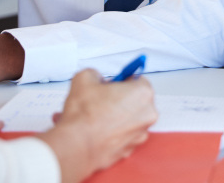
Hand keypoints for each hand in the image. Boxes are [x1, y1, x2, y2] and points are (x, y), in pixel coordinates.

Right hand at [39, 69, 156, 182]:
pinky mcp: (130, 150)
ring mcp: (140, 134)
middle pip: (136, 100)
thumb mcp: (85, 78)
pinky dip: (114, 132)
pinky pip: (124, 135)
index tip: (113, 84)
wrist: (76, 147)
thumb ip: (96, 74)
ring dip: (117, 116)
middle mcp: (147, 114)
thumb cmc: (84, 116)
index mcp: (143, 93)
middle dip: (121, 99)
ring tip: (97, 116)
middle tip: (103, 99)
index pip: (138, 80)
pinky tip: (98, 130)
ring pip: (130, 119)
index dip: (122, 81)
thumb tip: (97, 78)